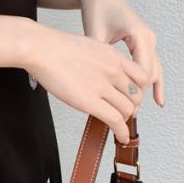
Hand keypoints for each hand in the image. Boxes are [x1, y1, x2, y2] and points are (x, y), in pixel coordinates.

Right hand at [22, 22, 149, 143]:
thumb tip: (100, 72)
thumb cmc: (55, 46)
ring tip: (118, 125)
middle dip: (132, 106)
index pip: (142, 77)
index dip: (139, 90)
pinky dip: (121, 132)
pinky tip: (120, 136)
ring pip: (128, 110)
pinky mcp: (90, 101)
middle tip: (122, 112)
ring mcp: (103, 86)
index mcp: (114, 56)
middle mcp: (113, 70)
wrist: (41, 48)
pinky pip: (116, 121)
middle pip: (137, 96)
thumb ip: (101, 61)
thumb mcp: (89, 47)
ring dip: (124, 120)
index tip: (131, 97)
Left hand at [77, 0, 163, 109]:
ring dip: (146, 91)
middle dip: (139, 95)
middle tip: (127, 116)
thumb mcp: (95, 35)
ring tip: (136, 113)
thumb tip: (98, 84)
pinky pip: (151, 66)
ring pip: (153, 72)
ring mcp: (148, 41)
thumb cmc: (96, 9)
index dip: (135, 92)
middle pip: (150, 75)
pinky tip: (157, 101)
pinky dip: (154, 83)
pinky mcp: (142, 43)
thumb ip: (99, 59)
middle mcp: (149, 39)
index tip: (123, 107)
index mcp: (140, 36)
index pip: (143, 72)